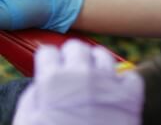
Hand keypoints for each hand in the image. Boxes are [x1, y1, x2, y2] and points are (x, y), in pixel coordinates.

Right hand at [13, 40, 143, 124]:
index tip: (50, 69)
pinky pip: (130, 76)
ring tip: (92, 81)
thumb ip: (32, 99)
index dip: (47, 62)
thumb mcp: (26, 124)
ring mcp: (109, 83)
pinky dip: (123, 82)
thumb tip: (41, 85)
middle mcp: (82, 75)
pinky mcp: (131, 96)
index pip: (48, 52)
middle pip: (77, 47)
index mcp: (53, 81)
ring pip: (103, 55)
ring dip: (96, 65)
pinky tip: (114, 93)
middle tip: (70, 73)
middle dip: (71, 57)